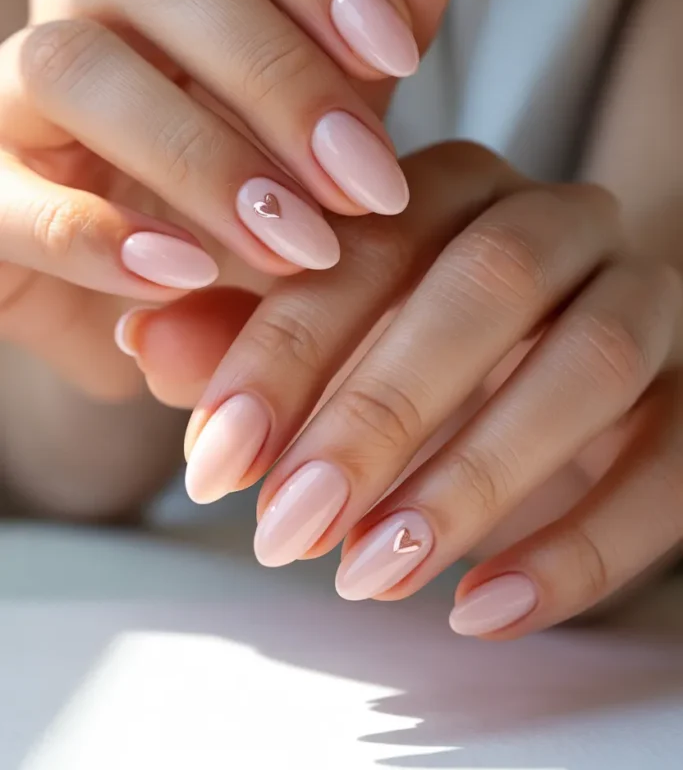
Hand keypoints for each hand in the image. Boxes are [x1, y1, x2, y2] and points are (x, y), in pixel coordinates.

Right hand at [0, 0, 454, 395]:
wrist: (155, 295)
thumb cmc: (245, 193)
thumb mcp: (320, 128)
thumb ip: (365, 53)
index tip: (397, 52)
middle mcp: (86, 3)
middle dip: (277, 77)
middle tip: (365, 184)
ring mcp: (18, 92)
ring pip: (78, 66)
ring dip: (203, 157)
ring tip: (296, 243)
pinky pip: (13, 196)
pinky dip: (100, 236)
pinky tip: (185, 273)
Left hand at [126, 142, 682, 636]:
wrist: (557, 348)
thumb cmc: (418, 336)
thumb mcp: (326, 329)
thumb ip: (241, 326)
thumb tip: (149, 335)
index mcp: (457, 183)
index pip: (371, 242)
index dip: (287, 349)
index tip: (215, 459)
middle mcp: (560, 220)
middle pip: (485, 287)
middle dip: (379, 413)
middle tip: (290, 528)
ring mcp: (644, 299)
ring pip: (584, 366)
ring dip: (474, 478)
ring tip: (373, 573)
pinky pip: (668, 463)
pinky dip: (580, 546)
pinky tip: (483, 609)